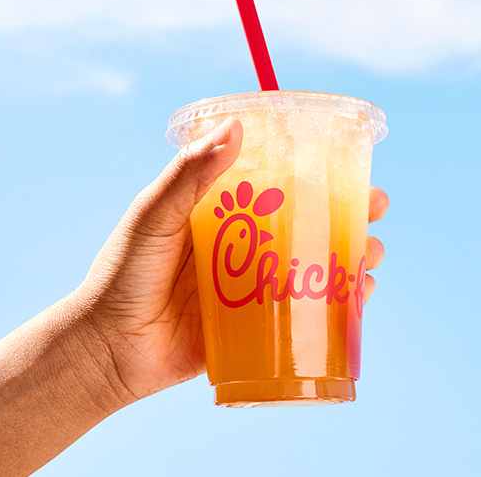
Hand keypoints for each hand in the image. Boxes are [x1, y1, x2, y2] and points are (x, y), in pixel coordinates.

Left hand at [75, 118, 389, 402]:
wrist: (104, 352)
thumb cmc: (120, 276)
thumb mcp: (153, 216)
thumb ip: (189, 176)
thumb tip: (236, 128)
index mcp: (221, 214)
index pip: (278, 183)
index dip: (317, 173)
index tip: (351, 165)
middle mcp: (242, 248)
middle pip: (307, 223)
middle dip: (349, 216)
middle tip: (376, 210)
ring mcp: (251, 290)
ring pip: (314, 268)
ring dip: (352, 259)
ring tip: (374, 257)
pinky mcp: (255, 330)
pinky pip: (305, 316)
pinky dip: (338, 306)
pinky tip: (361, 298)